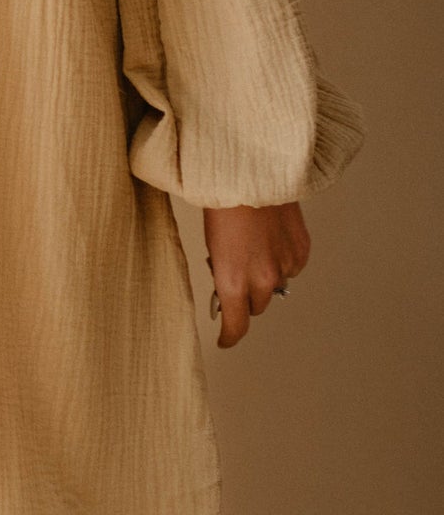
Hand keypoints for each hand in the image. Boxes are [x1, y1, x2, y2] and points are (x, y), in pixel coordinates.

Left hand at [202, 202, 309, 347]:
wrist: (250, 175)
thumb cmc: (223, 205)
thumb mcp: (213, 247)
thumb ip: (224, 274)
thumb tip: (229, 287)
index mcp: (234, 282)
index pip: (237, 325)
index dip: (230, 336)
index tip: (226, 339)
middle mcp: (263, 280)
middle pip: (257, 306)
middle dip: (247, 296)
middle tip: (237, 272)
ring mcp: (286, 265)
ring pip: (277, 286)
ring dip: (266, 277)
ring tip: (254, 247)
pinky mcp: (302, 250)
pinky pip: (293, 267)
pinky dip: (283, 260)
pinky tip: (271, 240)